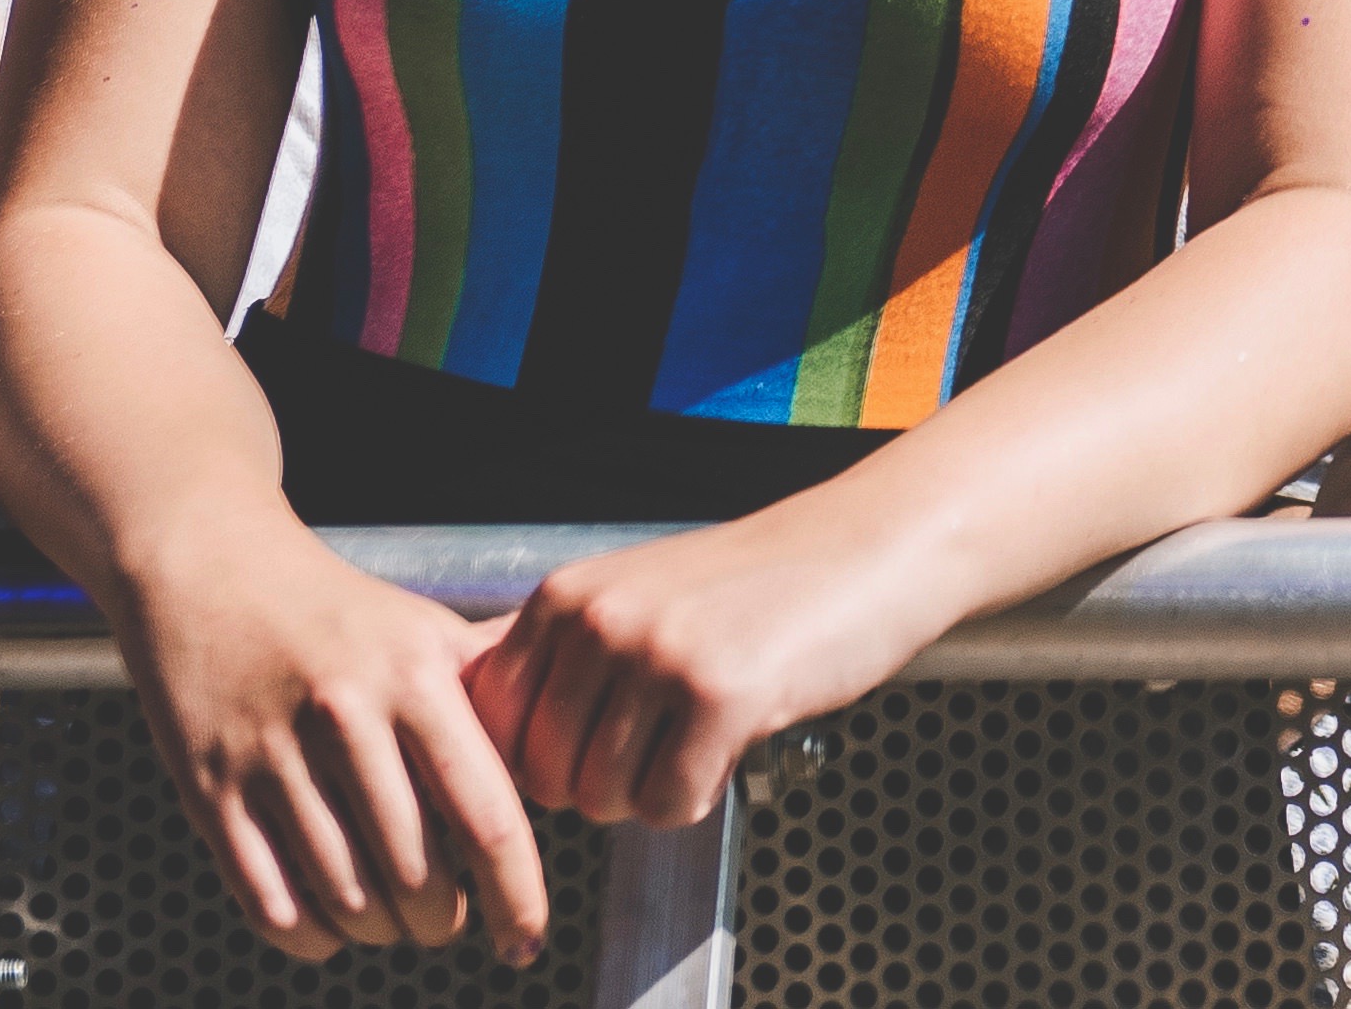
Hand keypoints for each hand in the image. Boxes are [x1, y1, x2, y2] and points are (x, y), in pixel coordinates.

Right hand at [117, 531, 548, 963]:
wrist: (210, 573)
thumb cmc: (336, 613)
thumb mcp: (426, 631)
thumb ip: (494, 694)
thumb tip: (564, 753)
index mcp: (416, 679)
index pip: (487, 815)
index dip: (516, 892)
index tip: (527, 938)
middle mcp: (346, 718)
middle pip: (416, 874)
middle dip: (442, 922)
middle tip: (450, 922)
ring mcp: (271, 758)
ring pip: (346, 898)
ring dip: (380, 933)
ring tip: (396, 922)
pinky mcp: (208, 791)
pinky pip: (269, 902)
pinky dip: (310, 937)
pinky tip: (332, 926)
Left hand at [460, 507, 962, 826]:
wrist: (873, 544)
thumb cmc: (761, 582)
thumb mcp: (638, 594)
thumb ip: (563, 655)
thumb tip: (477, 741)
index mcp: (566, 597)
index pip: (494, 726)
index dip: (542, 758)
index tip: (593, 750)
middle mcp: (600, 621)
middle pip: (545, 776)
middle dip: (599, 785)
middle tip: (661, 745)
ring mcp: (658, 656)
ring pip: (604, 798)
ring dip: (652, 791)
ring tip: (700, 736)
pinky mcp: (720, 695)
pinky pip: (669, 804)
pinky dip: (699, 796)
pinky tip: (732, 745)